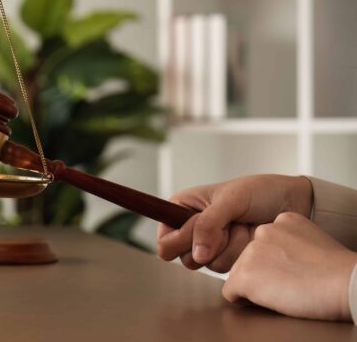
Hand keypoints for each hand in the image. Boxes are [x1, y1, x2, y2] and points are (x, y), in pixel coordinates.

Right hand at [156, 175, 311, 271]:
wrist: (295, 204)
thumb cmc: (261, 192)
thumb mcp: (231, 199)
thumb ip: (209, 224)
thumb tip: (197, 254)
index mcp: (184, 207)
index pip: (164, 236)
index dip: (180, 239)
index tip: (199, 229)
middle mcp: (194, 228)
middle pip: (183, 255)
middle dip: (210, 242)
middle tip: (228, 225)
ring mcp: (213, 245)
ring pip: (207, 264)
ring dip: (230, 247)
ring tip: (244, 228)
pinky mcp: (230, 258)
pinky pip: (227, 269)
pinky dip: (242, 254)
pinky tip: (251, 238)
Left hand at [223, 212, 356, 320]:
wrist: (345, 283)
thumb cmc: (338, 272)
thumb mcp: (314, 242)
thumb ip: (291, 244)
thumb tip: (279, 260)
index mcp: (282, 221)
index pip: (264, 243)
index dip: (275, 262)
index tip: (295, 270)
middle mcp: (262, 231)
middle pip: (248, 258)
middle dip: (262, 273)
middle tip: (290, 283)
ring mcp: (250, 252)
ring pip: (240, 274)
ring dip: (256, 286)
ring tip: (285, 291)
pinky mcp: (244, 275)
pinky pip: (231, 292)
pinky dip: (244, 300)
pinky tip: (270, 300)